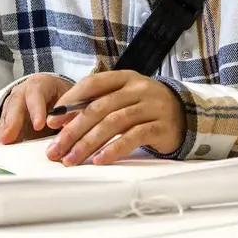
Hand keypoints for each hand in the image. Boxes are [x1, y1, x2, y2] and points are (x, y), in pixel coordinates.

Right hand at [0, 74, 72, 144]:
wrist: (53, 96)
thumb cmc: (62, 100)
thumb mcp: (70, 101)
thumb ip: (71, 114)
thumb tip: (71, 130)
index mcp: (41, 85)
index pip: (36, 94)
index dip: (36, 110)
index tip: (39, 126)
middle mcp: (23, 92)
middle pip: (16, 104)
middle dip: (12, 122)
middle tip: (9, 138)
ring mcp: (13, 104)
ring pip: (6, 115)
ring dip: (4, 131)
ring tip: (3, 145)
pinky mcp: (8, 118)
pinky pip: (3, 127)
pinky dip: (3, 137)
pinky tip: (2, 148)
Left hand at [43, 71, 184, 164]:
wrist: (185, 115)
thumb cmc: (144, 107)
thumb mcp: (123, 97)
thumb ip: (97, 103)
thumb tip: (60, 120)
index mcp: (124, 77)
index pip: (91, 84)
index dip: (69, 102)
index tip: (51, 121)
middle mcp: (138, 88)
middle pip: (98, 108)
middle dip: (73, 130)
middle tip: (56, 149)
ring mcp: (151, 107)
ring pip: (113, 123)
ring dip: (88, 143)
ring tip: (71, 159)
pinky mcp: (161, 127)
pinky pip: (133, 137)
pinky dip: (114, 149)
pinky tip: (99, 160)